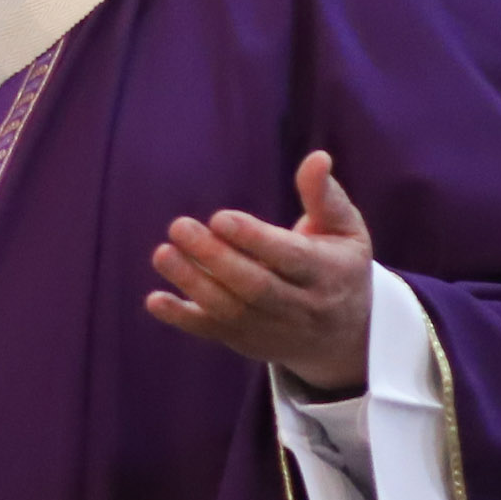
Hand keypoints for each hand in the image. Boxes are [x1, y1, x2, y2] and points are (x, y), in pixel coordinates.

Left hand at [145, 151, 372, 394]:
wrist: (346, 335)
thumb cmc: (339, 266)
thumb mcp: (346, 231)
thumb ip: (326, 196)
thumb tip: (317, 157)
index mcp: (328, 273)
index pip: (290, 258)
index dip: (254, 239)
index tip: (219, 217)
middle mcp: (301, 307)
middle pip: (255, 287)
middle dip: (215, 258)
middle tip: (179, 226)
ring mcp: (272, 329)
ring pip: (230, 310)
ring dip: (192, 283)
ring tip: (162, 253)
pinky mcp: (247, 342)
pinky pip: (213, 333)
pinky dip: (182, 319)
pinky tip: (154, 300)